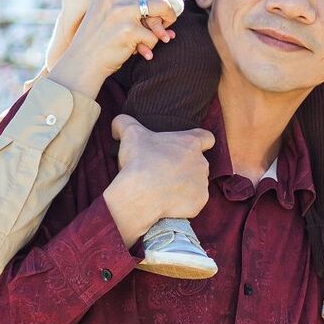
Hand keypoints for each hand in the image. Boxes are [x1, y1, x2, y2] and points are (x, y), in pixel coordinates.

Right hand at [51, 0, 179, 99]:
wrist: (82, 62)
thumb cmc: (94, 38)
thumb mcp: (99, 8)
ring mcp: (122, 12)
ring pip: (161, 4)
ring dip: (169, 15)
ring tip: (168, 24)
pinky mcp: (129, 31)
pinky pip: (154, 35)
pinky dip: (152, 44)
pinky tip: (144, 50)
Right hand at [102, 116, 212, 247]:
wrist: (140, 196)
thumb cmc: (139, 162)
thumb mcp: (129, 134)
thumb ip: (124, 122)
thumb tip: (117, 125)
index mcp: (190, 143)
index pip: (207, 138)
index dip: (201, 142)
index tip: (189, 147)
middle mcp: (201, 162)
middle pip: (198, 162)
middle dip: (186, 166)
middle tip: (166, 171)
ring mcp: (202, 183)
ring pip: (197, 182)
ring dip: (185, 184)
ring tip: (165, 188)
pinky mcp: (199, 202)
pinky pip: (194, 200)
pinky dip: (184, 202)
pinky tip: (168, 201)